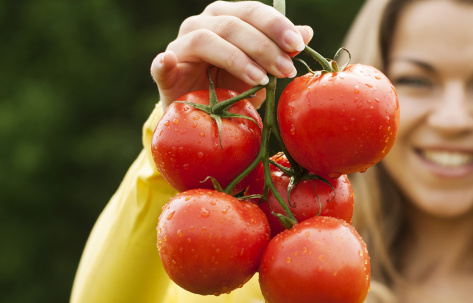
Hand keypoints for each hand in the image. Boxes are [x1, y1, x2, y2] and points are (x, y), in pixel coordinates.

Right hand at [150, 1, 312, 107]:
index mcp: (227, 17)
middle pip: (233, 24)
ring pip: (206, 40)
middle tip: (286, 70)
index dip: (276, 26)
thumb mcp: (264, 70)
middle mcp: (202, 24)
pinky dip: (165, 62)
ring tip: (261, 80)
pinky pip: (161, 63)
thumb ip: (282, 50)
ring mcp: (180, 45)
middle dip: (264, 47)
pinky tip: (171, 63)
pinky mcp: (165, 70)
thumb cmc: (236, 87)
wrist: (205, 116)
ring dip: (237, 59)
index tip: (297, 45)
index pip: (252, 11)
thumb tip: (307, 32)